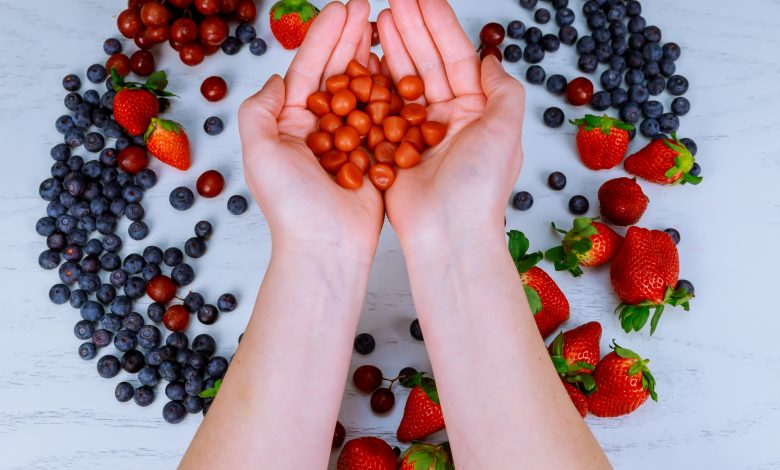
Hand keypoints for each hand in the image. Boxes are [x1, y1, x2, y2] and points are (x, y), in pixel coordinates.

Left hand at [238, 0, 382, 260]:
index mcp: (290, 124)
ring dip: (372, 57)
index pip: (308, 70)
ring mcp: (349, 141)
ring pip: (363, 91)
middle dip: (350, 39)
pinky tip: (400, 68)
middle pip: (336, 73)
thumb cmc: (290, 207)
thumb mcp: (260, 153)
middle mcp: (319, 129)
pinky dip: (391, 92)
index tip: (342, 9)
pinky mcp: (374, 156)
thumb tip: (274, 79)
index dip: (324, 38)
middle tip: (367, 7)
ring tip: (384, 28)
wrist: (326, 248)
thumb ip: (259, 112)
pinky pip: (384, 118)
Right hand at [377, 0, 525, 249]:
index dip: (438, 26)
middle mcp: (448, 119)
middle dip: (411, 30)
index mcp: (476, 111)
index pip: (456, 58)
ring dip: (393, 49)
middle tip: (393, 1)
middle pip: (427, 64)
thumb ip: (503, 90)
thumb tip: (492, 59)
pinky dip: (374, 83)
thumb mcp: (505, 130)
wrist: (448, 233)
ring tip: (379, 19)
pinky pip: (383, 109)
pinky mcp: (392, 149)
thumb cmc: (479, 186)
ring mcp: (418, 133)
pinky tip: (366, 58)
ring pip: (403, 82)